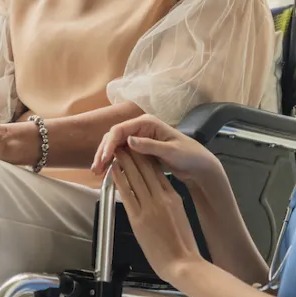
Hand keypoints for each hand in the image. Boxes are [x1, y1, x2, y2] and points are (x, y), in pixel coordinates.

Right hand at [92, 114, 220, 187]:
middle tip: (96, 169)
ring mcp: (140, 138)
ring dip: (105, 158)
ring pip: (116, 146)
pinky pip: (122, 154)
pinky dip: (114, 162)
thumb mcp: (170, 151)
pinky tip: (108, 173)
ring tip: (98, 172)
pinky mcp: (140, 149)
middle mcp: (141, 128)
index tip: (103, 159)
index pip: (120, 130)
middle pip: (114, 137)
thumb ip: (150, 145)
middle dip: (103, 151)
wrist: (199, 165)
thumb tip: (129, 140)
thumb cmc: (189, 155)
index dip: (109, 144)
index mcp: (147, 123)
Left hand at [111, 149, 202, 283]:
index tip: (138, 149)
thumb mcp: (179, 214)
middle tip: (124, 143)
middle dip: (133, 155)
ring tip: (117, 151)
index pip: (157, 171)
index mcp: (172, 196)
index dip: (146, 157)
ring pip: (134, 178)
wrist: (182, 263)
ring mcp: (149, 207)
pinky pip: (126, 194)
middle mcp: (160, 198)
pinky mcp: (138, 219)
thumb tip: (160, 192)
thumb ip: (169, 201)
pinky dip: (119, 180)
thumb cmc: (182, 244)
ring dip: (124, 163)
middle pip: (144, 170)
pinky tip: (114, 171)